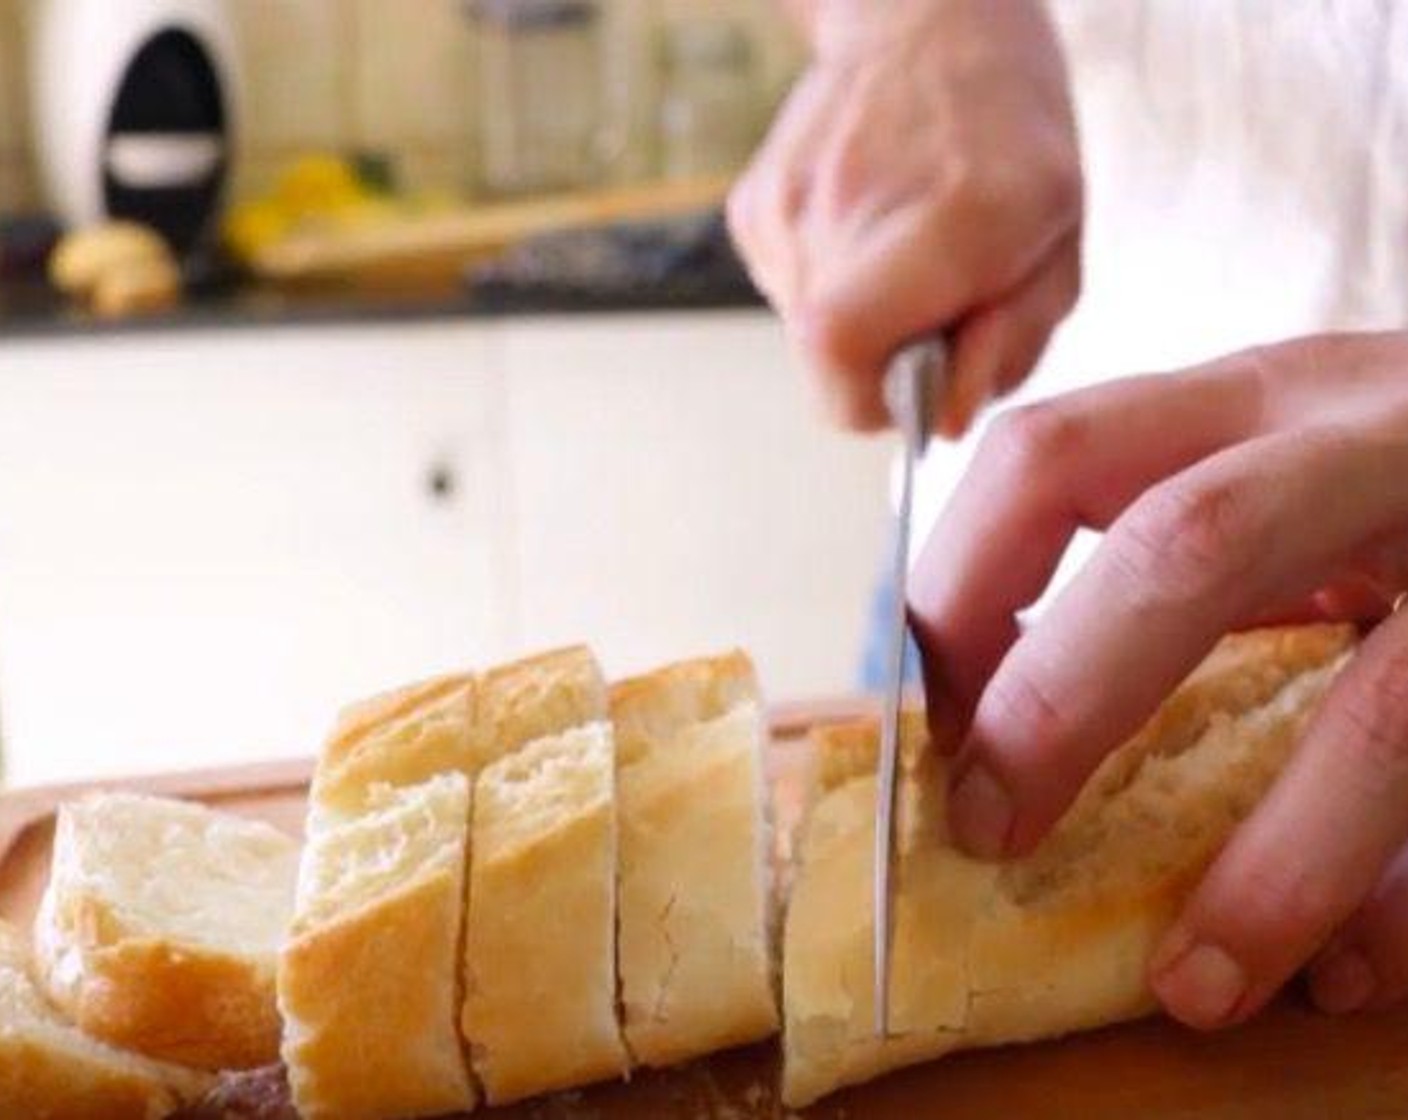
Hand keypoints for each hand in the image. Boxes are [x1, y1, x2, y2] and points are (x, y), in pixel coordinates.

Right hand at [728, 0, 1081, 433]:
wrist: (926, 23)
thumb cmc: (1011, 138)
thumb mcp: (1057, 251)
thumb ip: (1007, 348)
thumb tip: (937, 423)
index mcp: (950, 225)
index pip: (848, 371)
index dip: (879, 402)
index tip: (920, 373)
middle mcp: (847, 212)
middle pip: (827, 365)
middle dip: (883, 359)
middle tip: (928, 297)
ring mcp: (784, 208)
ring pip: (807, 330)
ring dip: (859, 315)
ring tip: (899, 247)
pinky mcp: (751, 207)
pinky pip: (789, 288)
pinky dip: (829, 280)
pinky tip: (864, 223)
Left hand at [910, 330, 1407, 1027]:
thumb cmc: (1396, 492)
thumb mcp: (1279, 479)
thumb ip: (1166, 569)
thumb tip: (1002, 736)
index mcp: (1243, 402)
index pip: (1045, 456)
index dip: (958, 593)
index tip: (938, 725)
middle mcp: (1358, 439)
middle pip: (1184, 549)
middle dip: (1065, 705)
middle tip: (990, 834)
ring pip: (1377, 711)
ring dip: (1276, 865)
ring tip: (1196, 985)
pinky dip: (1397, 900)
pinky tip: (1349, 968)